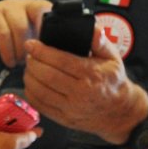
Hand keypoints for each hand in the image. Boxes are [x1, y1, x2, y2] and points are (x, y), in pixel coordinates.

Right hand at [0, 0, 52, 67]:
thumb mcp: (24, 36)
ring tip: (21, 62)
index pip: (51, 10)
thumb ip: (39, 39)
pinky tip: (9, 62)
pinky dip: (8, 52)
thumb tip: (59, 56)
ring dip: (22, 49)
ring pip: (20, 27)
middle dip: (41, 35)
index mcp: (34, 6)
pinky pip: (3, 35)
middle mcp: (21, 3)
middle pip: (38, 11)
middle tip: (38, 56)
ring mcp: (5, 8)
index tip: (54, 49)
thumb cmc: (4, 36)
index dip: (55, 28)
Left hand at [22, 28, 144, 143]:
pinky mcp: (64, 119)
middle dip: (33, 63)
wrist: (118, 111)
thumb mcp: (113, 57)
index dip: (41, 51)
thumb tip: (94, 29)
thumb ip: (100, 42)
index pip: (60, 61)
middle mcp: (80, 93)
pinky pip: (40, 106)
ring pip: (40, 91)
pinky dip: (31, 93)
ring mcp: (71, 108)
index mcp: (92, 75)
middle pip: (47, 76)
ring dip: (29, 77)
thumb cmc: (112, 81)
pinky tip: (32, 83)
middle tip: (30, 55)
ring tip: (30, 68)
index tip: (31, 44)